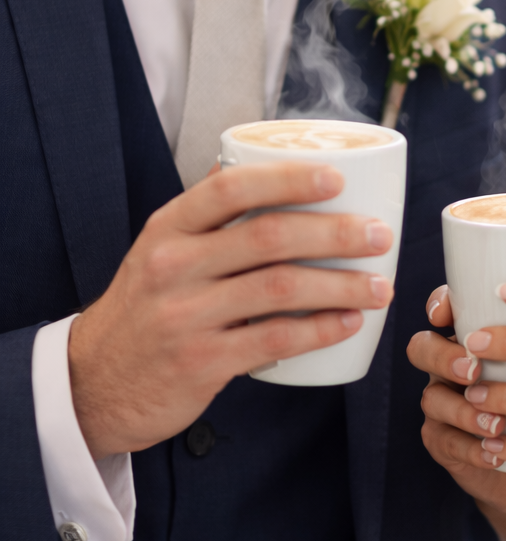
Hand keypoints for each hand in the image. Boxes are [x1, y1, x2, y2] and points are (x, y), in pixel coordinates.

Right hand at [68, 163, 393, 460]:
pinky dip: (319, 329)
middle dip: (335, 233)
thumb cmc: (144, 306)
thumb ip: (206, 209)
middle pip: (268, 237)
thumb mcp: (159, 247)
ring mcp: (186, 315)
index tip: (337, 179)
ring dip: (341, 285)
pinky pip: (274, 339)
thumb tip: (258, 158)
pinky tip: (349, 323)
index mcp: (169, 228)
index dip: (289, 179)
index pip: (231, 187)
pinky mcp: (201, 362)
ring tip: (379, 285)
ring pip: (280, 288)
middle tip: (379, 236)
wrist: (91, 382)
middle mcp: (173, 266)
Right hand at [406, 286, 505, 519]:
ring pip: (432, 400)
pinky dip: (470, 448)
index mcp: (480, 329)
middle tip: (475, 368)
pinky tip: (494, 454)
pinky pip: (447, 446)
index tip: (454, 310)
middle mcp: (456, 362)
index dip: (442, 303)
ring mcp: (448, 405)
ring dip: (462, 409)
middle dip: (445, 357)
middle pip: (424, 349)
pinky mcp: (452, 447)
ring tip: (495, 421)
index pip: (445, 305)